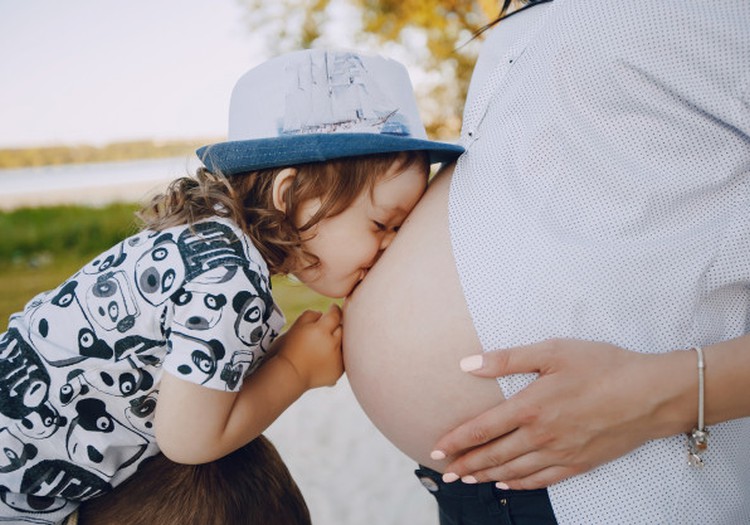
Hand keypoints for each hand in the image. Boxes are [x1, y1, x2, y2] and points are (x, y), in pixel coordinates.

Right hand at [275, 304, 343, 388]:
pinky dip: (337, 356)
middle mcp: (332, 344)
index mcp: (321, 330)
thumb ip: (311, 315)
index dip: (334, 310)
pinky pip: (343, 358)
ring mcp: (336, 359)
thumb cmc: (288, 349)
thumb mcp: (296, 326)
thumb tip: (323, 314)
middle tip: (327, 329)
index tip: (332, 309)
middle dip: (336, 327)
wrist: (288, 375)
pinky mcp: (338, 371)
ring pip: (345, 344)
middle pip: (342, 329)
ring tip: (325, 345)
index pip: (335, 314)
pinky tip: (325, 357)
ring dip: (338, 342)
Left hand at [432, 339, 693, 488]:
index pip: (481, 429)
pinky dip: (520, 484)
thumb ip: (507, 359)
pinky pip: (542, 480)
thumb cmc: (602, 365)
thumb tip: (466, 365)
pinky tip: (508, 484)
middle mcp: (540, 436)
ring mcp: (561, 453)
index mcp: (529, 407)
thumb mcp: (552, 351)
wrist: (651, 394)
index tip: (435, 449)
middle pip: (493, 455)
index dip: (455, 441)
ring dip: (486, 476)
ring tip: (467, 480)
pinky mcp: (580, 463)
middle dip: (465, 465)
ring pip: (514, 471)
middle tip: (445, 472)